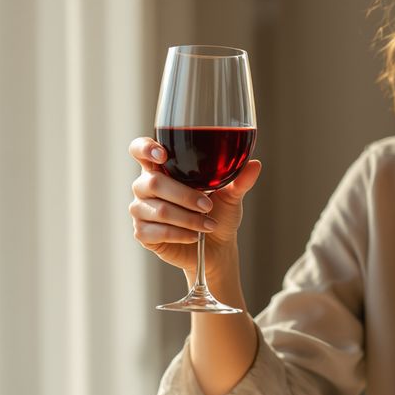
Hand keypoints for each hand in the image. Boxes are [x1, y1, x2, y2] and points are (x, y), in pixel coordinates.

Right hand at [127, 136, 261, 276]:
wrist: (217, 246)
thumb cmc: (219, 214)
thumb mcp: (231, 196)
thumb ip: (239, 179)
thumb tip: (255, 165)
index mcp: (162, 168)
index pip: (140, 149)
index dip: (145, 148)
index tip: (163, 155)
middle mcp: (145, 186)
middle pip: (153, 182)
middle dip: (185, 195)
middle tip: (208, 206)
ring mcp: (141, 209)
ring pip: (159, 210)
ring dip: (188, 219)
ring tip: (207, 225)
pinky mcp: (142, 233)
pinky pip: (157, 232)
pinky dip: (180, 234)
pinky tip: (194, 236)